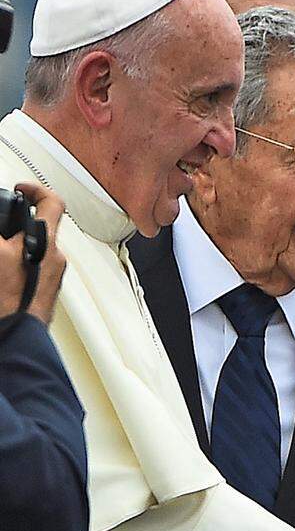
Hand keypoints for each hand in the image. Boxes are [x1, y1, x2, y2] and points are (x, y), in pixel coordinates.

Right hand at [0, 182, 66, 323]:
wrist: (15, 342)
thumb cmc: (7, 302)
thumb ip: (2, 233)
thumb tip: (4, 230)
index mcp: (45, 243)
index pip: (52, 202)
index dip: (35, 190)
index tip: (20, 189)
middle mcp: (54, 260)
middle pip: (35, 228)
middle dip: (12, 226)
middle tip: (3, 227)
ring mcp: (50, 279)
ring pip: (31, 251)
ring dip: (12, 248)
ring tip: (1, 256)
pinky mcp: (42, 295)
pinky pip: (30, 271)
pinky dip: (14, 266)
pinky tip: (3, 274)